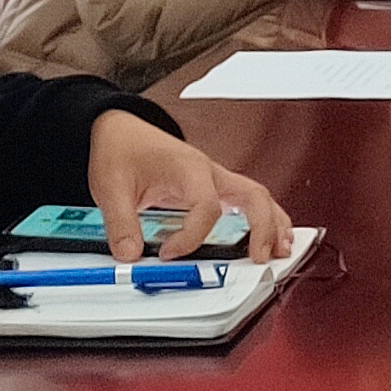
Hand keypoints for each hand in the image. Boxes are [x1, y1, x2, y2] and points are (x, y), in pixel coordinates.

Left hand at [85, 108, 295, 261]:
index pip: (206, 207)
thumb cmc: (122, 150)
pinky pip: (249, 200)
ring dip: (273, 223)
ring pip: (258, 197)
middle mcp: (209, 173)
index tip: (168, 253)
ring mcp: (215, 179)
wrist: (121, 131)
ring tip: (279, 250)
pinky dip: (265, 218)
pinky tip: (270, 237)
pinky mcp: (213, 187)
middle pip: (253, 196)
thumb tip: (131, 256)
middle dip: (263, 227)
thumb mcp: (110, 187)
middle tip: (260, 258)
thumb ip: (120, 224)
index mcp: (189, 169)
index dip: (191, 237)